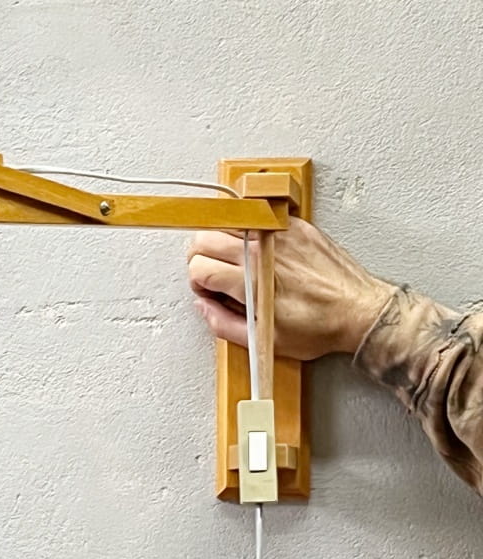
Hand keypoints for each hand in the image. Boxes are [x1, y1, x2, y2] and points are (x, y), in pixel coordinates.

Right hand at [187, 219, 392, 359]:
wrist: (360, 310)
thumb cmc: (320, 328)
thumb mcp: (266, 341)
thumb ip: (224, 324)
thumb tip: (204, 308)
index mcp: (252, 283)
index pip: (199, 267)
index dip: (197, 283)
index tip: (208, 291)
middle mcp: (263, 253)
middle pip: (204, 239)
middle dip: (201, 258)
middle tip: (214, 274)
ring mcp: (279, 235)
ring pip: (226, 222)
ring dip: (222, 240)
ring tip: (234, 260)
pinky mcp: (295, 226)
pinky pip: (256, 217)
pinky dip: (249, 231)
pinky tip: (257, 249)